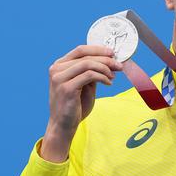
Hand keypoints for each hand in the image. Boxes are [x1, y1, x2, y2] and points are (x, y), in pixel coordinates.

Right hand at [41, 45, 121, 161]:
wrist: (63, 126)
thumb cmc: (74, 106)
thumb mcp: (84, 85)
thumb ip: (91, 72)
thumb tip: (109, 60)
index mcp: (59, 66)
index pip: (80, 50)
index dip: (98, 49)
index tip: (112, 53)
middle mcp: (56, 69)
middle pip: (85, 56)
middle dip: (105, 59)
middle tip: (119, 65)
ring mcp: (59, 78)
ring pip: (88, 64)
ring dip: (105, 68)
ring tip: (113, 77)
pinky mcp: (66, 88)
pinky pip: (89, 75)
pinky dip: (102, 77)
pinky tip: (108, 83)